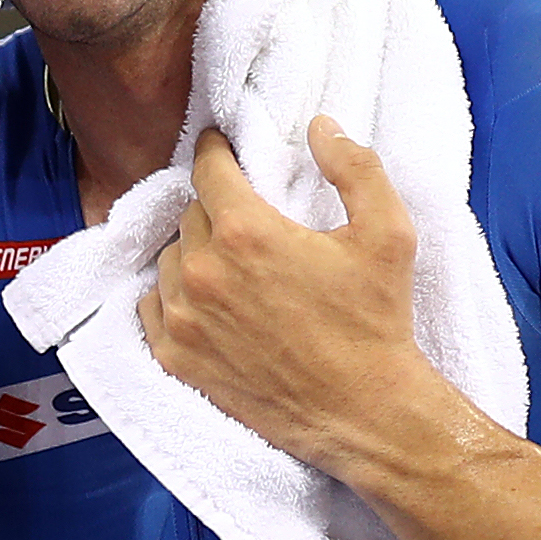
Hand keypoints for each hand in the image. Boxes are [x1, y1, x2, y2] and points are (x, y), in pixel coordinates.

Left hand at [138, 118, 463, 479]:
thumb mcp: (387, 234)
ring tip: (231, 268)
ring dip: (195, 254)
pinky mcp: (177, 359)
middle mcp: (204, 271)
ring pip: (171, 259)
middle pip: (192, 214)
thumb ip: (355, 167)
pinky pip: (152, 308)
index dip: (215, 152)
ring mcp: (184, 319)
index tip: (220, 150)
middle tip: (248, 224)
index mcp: (246, 232)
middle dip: (217, 210)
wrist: (365, 412)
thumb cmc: (377, 323)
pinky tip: (204, 303)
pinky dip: (173, 299)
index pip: (206, 168)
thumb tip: (319, 127)